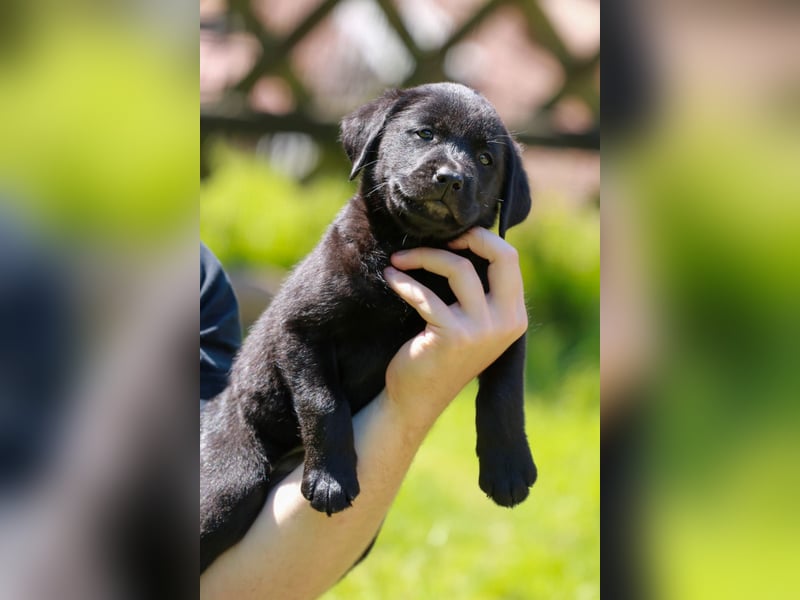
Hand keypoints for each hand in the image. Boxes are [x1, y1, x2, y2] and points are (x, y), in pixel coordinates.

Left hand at [382, 227, 527, 430]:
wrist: (416, 398)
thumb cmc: (438, 354)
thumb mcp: (470, 322)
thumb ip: (478, 291)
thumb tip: (464, 240)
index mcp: (514, 316)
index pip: (510, 259)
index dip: (482, 239)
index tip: (452, 238)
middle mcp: (506, 322)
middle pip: (501, 256)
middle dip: (468, 237)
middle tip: (435, 237)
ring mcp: (481, 330)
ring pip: (459, 268)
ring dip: (423, 257)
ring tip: (399, 259)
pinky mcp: (453, 336)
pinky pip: (425, 295)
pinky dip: (404, 282)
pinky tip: (390, 278)